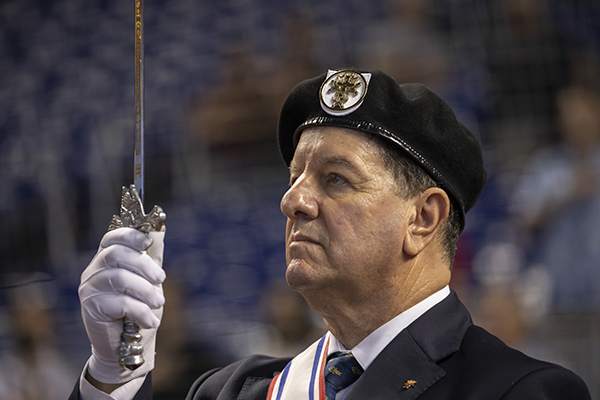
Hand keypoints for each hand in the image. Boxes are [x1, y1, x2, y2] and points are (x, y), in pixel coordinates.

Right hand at [78, 227, 165, 383]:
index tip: (147, 242)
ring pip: (120, 278)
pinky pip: (120, 303)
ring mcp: (90, 289)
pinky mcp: (91, 308)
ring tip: (159, 303)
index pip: (111, 238)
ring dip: (146, 291)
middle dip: (143, 264)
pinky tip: (151, 321)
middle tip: (161, 279)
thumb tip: (160, 230)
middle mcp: (94, 270)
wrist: (123, 345)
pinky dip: (141, 311)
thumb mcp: (148, 280)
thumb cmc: (136, 309)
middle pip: (115, 254)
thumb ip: (151, 257)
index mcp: (106, 259)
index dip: (129, 235)